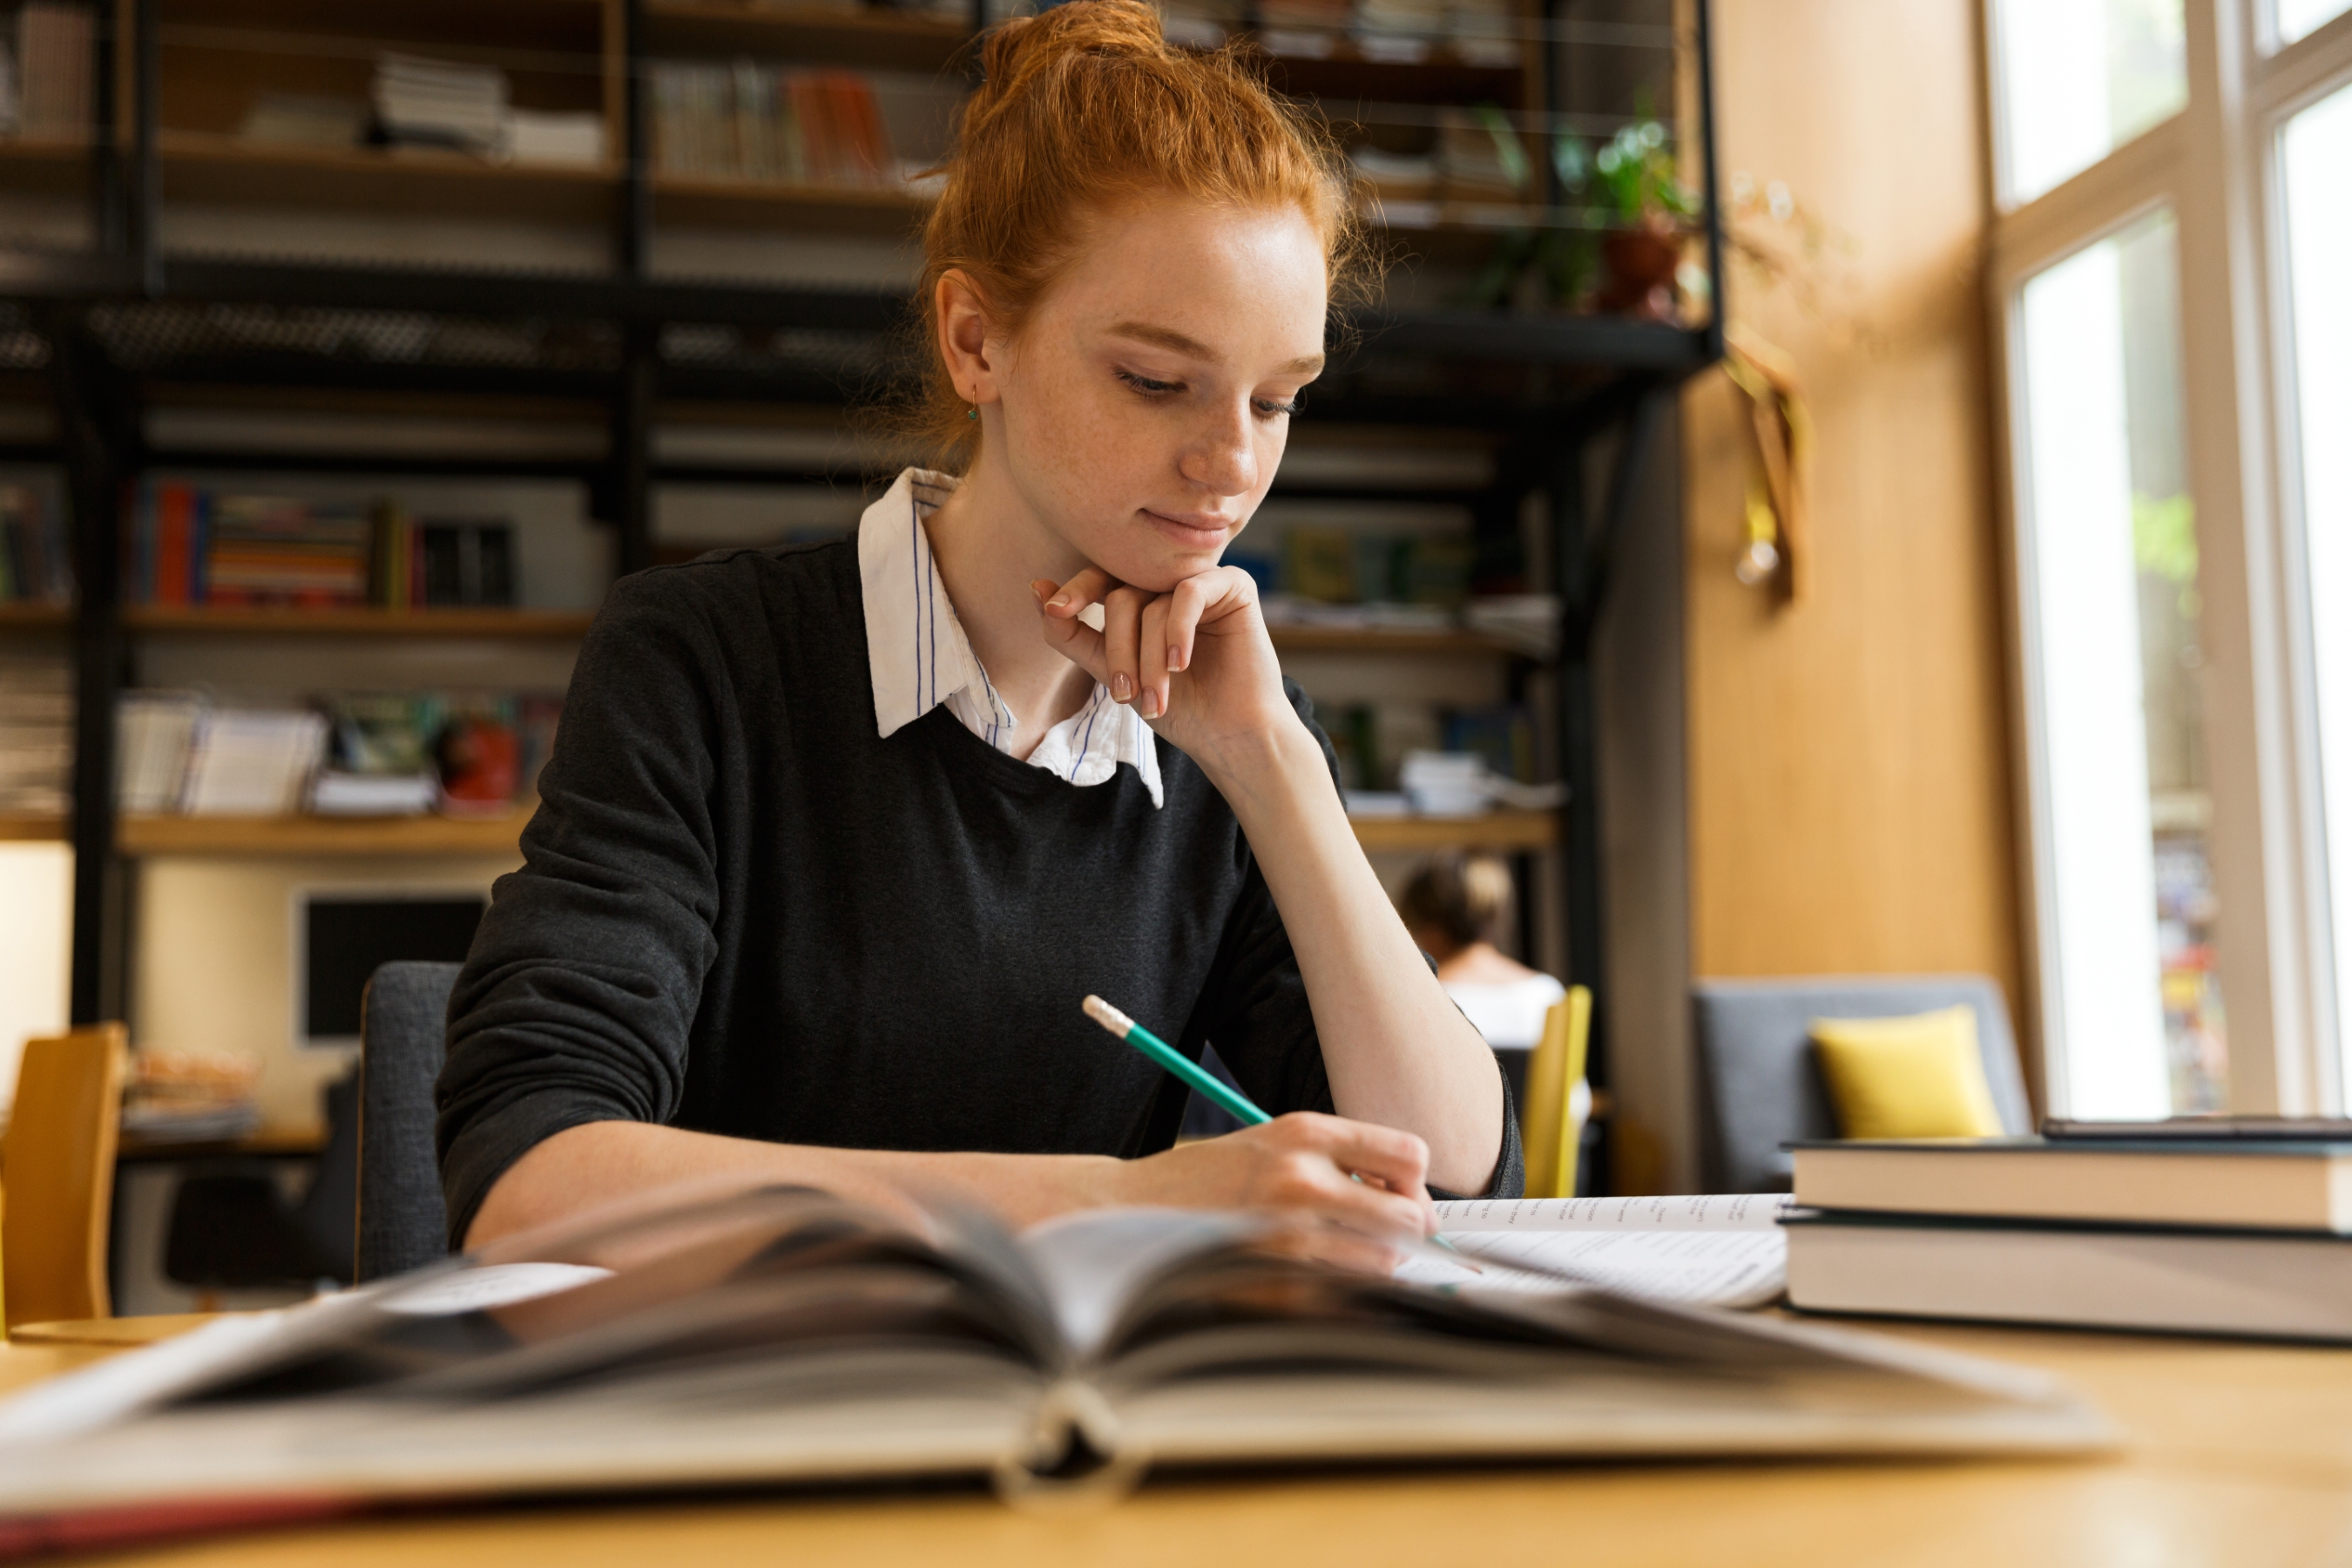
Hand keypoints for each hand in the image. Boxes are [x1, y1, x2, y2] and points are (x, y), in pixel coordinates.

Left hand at [1031, 565, 1300, 774]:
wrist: (1231, 735)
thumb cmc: (1178, 707)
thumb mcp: (1113, 673)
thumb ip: (1074, 635)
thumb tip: (1036, 589)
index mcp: (1141, 597)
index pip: (1100, 581)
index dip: (1075, 592)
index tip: (1055, 609)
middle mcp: (1169, 584)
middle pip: (1121, 597)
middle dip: (1118, 650)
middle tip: (1123, 694)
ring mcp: (1201, 582)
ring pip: (1152, 605)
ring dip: (1149, 659)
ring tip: (1157, 699)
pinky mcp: (1233, 585)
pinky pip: (1188, 593)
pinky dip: (1178, 631)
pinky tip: (1181, 663)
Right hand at [1103, 1112, 1436, 1273]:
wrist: (1128, 1210)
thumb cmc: (1201, 1178)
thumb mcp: (1268, 1141)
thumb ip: (1333, 1158)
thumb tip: (1404, 1194)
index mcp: (1304, 1133)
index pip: (1408, 1154)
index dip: (1413, 1181)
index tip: (1399, 1195)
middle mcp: (1302, 1179)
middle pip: (1406, 1215)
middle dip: (1404, 1230)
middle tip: (1383, 1237)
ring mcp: (1288, 1235)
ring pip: (1382, 1262)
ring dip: (1373, 1265)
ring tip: (1340, 1258)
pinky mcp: (1273, 1283)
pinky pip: (1345, 1298)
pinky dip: (1345, 1295)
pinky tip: (1316, 1281)